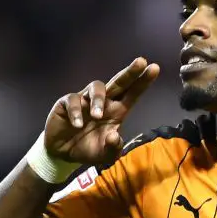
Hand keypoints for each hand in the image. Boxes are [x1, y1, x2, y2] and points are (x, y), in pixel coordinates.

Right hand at [44, 57, 159, 165]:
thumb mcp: (105, 155)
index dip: (143, 81)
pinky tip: (77, 125)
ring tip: (97, 116)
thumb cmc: (88, 149)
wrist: (62, 153)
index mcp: (117, 111)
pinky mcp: (67, 103)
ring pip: (96, 87)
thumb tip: (114, 136)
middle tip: (141, 61)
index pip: (132, 93)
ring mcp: (85, 100)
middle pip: (119, 82)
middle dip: (130, 72)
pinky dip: (76, 112)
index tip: (155, 68)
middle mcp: (104, 102)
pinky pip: (73, 100)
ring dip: (98, 99)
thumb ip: (113, 148)